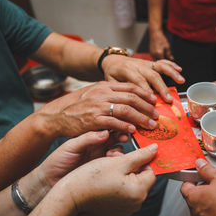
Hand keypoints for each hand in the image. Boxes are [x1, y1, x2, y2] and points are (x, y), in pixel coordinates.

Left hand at [35, 131, 122, 188]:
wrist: (49, 182)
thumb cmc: (56, 162)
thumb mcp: (71, 147)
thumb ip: (87, 138)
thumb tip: (106, 132)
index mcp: (90, 137)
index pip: (106, 127)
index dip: (116, 125)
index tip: (123, 125)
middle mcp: (97, 146)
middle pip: (116, 138)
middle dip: (122, 136)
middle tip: (124, 137)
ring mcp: (100, 158)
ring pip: (118, 150)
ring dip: (120, 150)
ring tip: (115, 154)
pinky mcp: (102, 170)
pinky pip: (114, 164)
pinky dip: (117, 162)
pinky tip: (113, 162)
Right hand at [39, 81, 158, 136]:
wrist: (58, 116)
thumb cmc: (80, 107)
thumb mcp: (96, 95)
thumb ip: (112, 95)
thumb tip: (132, 99)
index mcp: (105, 86)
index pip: (130, 87)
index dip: (145, 93)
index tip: (154, 100)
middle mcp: (103, 94)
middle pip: (131, 98)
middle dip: (147, 107)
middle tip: (156, 115)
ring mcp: (98, 106)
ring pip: (126, 110)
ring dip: (140, 118)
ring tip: (150, 124)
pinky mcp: (93, 120)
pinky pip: (113, 122)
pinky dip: (125, 126)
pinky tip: (133, 130)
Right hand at [58, 144, 157, 215]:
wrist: (71, 195)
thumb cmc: (93, 177)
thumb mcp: (119, 161)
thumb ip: (140, 155)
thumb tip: (155, 149)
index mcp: (139, 192)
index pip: (151, 171)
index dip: (142, 160)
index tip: (130, 154)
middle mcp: (136, 203)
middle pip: (142, 178)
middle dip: (132, 166)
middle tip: (116, 160)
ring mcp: (127, 208)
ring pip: (133, 184)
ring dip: (125, 174)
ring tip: (109, 168)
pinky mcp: (118, 210)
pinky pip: (124, 192)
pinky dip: (119, 184)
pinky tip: (106, 179)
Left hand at [102, 55, 183, 102]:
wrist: (111, 60)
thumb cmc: (111, 74)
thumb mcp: (109, 83)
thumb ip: (119, 93)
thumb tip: (128, 107)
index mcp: (125, 70)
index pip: (138, 81)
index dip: (146, 91)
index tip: (153, 102)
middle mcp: (137, 65)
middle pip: (151, 75)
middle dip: (161, 87)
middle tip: (168, 99)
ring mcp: (145, 63)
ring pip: (159, 66)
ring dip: (171, 73)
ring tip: (181, 80)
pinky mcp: (150, 62)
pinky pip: (162, 62)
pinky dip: (171, 65)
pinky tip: (180, 70)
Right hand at [149, 30, 173, 60]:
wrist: (155, 34)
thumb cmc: (161, 39)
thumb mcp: (167, 47)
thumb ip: (169, 54)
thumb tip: (171, 59)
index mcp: (159, 54)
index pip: (163, 62)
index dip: (167, 63)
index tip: (170, 63)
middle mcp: (154, 55)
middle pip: (159, 62)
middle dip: (162, 63)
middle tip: (167, 62)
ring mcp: (151, 54)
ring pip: (155, 60)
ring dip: (159, 61)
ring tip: (164, 59)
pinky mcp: (150, 52)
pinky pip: (154, 58)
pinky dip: (157, 58)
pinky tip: (160, 56)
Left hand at [180, 159, 215, 215]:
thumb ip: (207, 170)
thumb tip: (200, 165)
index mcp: (193, 198)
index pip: (185, 185)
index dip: (193, 178)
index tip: (201, 175)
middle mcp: (195, 213)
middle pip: (194, 198)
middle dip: (204, 190)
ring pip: (204, 209)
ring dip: (211, 202)